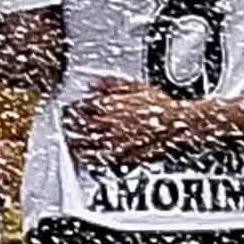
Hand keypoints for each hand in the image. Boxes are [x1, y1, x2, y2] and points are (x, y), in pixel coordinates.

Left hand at [62, 76, 199, 170]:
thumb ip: (112, 85)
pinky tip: (83, 158)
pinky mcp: (122, 156)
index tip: (69, 110)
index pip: (82, 107)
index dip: (72, 109)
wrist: (178, 125)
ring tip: (70, 142)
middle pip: (80, 126)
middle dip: (69, 126)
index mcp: (110, 105)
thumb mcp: (136, 87)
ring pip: (85, 143)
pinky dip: (87, 158)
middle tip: (65, 126)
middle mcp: (109, 124)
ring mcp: (114, 141)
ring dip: (74, 142)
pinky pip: (98, 159)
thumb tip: (94, 84)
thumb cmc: (162, 106)